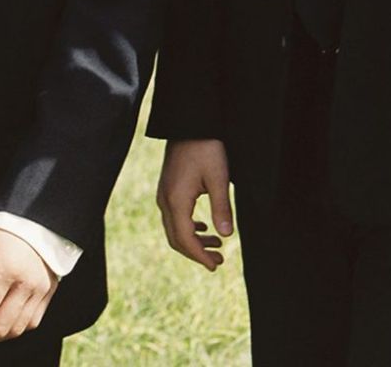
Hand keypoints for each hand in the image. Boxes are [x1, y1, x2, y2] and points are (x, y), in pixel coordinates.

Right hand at [157, 138, 234, 270]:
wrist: (189, 125)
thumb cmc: (206, 148)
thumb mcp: (219, 178)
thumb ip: (222, 208)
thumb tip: (226, 236)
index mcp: (176, 201)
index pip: (185, 239)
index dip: (200, 256)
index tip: (215, 266)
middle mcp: (165, 201)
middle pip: (176, 239)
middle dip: (197, 253)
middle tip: (219, 261)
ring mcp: (164, 196)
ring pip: (175, 229)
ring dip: (194, 241)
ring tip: (217, 246)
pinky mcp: (168, 190)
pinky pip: (175, 218)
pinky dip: (190, 228)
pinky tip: (205, 229)